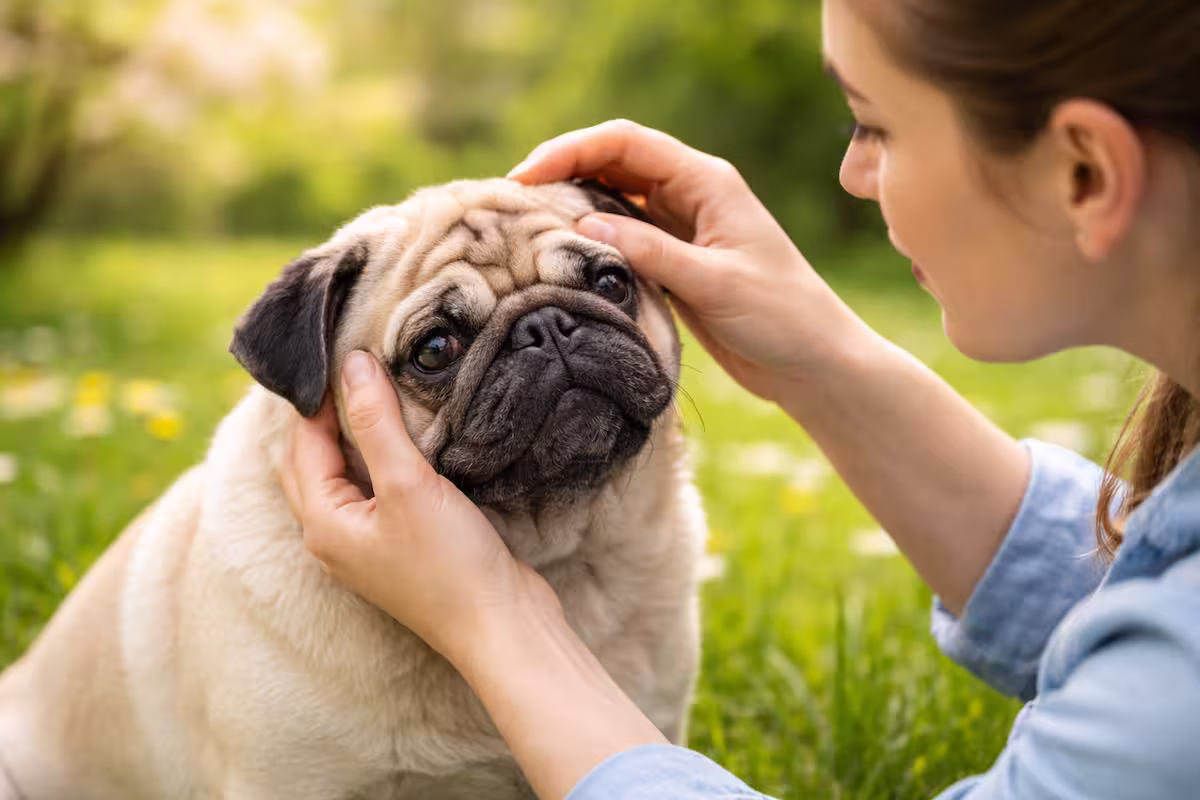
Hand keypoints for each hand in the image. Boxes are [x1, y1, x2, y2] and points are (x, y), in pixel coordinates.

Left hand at [279, 350, 559, 665]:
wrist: (502, 626)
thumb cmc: (450, 564)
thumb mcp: (408, 485)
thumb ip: (375, 423)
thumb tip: (352, 364)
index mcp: (322, 524)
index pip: (302, 444)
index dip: (319, 396)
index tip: (343, 350)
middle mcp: (335, 537)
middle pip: (315, 462)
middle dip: (328, 415)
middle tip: (353, 365)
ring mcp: (369, 545)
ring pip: (347, 476)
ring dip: (357, 435)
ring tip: (380, 389)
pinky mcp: (403, 547)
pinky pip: (378, 491)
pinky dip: (383, 458)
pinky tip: (409, 437)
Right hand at [509, 119, 871, 401]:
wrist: (813, 362)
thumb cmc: (781, 316)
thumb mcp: (715, 284)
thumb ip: (650, 253)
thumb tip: (580, 227)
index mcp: (707, 180)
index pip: (626, 143)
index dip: (570, 150)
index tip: (524, 178)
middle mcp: (691, 194)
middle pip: (612, 163)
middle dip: (561, 172)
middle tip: (510, 202)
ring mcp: (681, 228)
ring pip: (613, 200)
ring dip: (572, 205)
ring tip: (524, 226)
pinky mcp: (675, 262)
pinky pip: (622, 239)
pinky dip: (590, 241)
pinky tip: (561, 257)